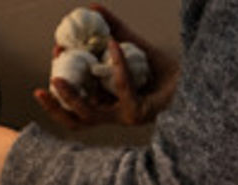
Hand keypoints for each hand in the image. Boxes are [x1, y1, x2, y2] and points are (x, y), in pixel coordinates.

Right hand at [32, 4, 179, 128]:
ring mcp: (127, 116)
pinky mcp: (141, 112)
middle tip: (42, 89)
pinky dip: (116, 64)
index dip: (59, 89)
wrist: (195, 75)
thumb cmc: (165, 67)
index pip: (75, 106)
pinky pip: (122, 88)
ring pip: (92, 114)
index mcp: (108, 104)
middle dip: (55, 106)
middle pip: (77, 121)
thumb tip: (92, 8)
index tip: (53, 57)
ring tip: (62, 74)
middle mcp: (115, 114)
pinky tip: (113, 44)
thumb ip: (113, 29)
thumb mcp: (133, 44)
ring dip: (74, 95)